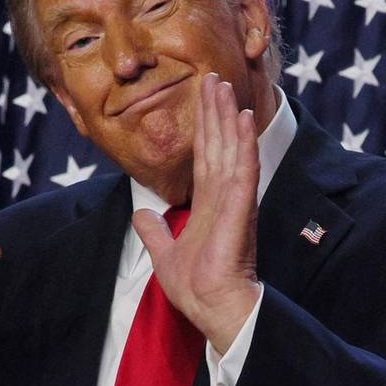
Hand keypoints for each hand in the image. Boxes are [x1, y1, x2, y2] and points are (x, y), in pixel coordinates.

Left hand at [133, 73, 260, 353]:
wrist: (210, 308)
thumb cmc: (194, 287)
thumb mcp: (164, 253)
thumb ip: (154, 231)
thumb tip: (141, 214)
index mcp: (207, 203)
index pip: (204, 155)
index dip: (203, 126)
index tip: (202, 98)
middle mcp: (222, 195)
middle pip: (217, 144)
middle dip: (214, 111)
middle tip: (213, 77)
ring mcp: (233, 200)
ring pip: (230, 148)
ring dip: (227, 116)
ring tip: (224, 85)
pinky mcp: (241, 208)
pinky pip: (243, 170)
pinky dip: (244, 143)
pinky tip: (243, 119)